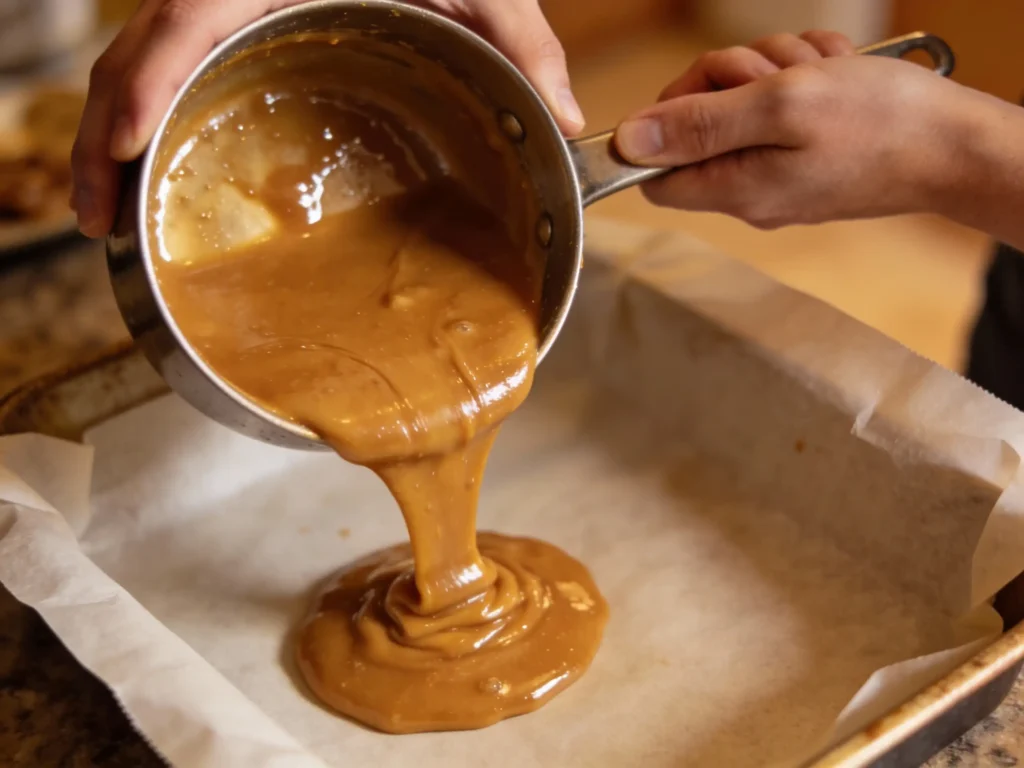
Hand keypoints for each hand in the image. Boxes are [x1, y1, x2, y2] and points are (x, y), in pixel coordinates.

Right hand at [72, 0, 582, 237]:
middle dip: (105, 137)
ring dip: (111, 136)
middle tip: (101, 224)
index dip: (145, 82)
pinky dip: (142, 114)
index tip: (122, 144)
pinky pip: (164, 62)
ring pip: (136, 61)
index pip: (183, 18)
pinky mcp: (230, 19)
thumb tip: (568, 120)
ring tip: (108, 218)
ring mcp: (224, 2)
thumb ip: (524, 38)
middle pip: (135, 53)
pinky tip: (146, 163)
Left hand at [613, 31, 985, 228]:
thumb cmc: (880, 124)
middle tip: (777, 72)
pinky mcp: (803, 156)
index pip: (652, 176)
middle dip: (731, 79)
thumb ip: (700, 124)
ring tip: (821, 76)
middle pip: (695, 128)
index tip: (704, 91)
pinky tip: (836, 78)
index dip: (663, 124)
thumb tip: (630, 143)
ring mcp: (776, 175)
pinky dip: (804, 79)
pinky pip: (779, 106)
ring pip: (740, 105)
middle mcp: (748, 192)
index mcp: (733, 189)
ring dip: (776, 71)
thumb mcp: (781, 106)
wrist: (957, 145)